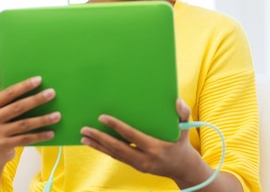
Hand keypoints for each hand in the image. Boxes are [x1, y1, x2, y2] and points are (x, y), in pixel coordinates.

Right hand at [0, 64, 60, 165]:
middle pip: (17, 107)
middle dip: (36, 99)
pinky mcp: (3, 146)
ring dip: (43, 119)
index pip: (8, 93)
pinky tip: (51, 132)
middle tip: (52, 93)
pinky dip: (39, 136)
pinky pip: (26, 139)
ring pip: (24, 124)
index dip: (24, 86)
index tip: (39, 80)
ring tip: (58, 115)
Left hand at [79, 98, 197, 180]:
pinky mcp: (136, 166)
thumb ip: (183, 114)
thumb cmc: (182, 144)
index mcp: (155, 147)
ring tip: (83, 137)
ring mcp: (139, 164)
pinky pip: (117, 157)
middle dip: (100, 138)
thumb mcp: (185, 129)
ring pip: (114, 154)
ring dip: (98, 146)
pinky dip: (104, 151)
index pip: (131, 136)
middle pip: (117, 148)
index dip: (116, 126)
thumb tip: (177, 101)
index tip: (102, 117)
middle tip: (85, 130)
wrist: (184, 169)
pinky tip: (94, 144)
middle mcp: (144, 158)